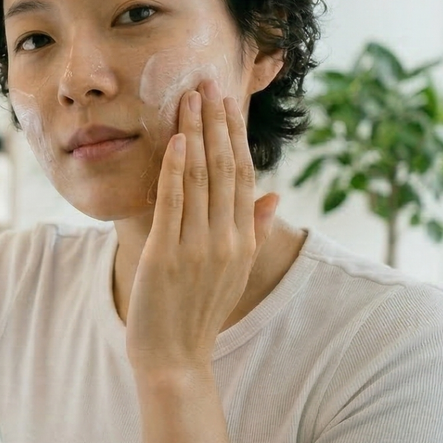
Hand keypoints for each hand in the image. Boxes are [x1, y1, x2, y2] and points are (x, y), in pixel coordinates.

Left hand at [128, 79, 277, 371]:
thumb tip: (274, 195)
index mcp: (242, 241)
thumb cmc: (198, 312)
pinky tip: (176, 140)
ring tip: (189, 98)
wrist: (175, 358)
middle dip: (216, 124)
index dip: (234, 137)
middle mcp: (226, 240)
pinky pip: (174, 204)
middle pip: (224, 169)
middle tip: (207, 83)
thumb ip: (253, 230)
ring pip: (200, 179)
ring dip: (196, 135)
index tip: (227, 103)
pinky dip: (176, 170)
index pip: (242, 176)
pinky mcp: (167, 255)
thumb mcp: (234, 271)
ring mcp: (198, 247)